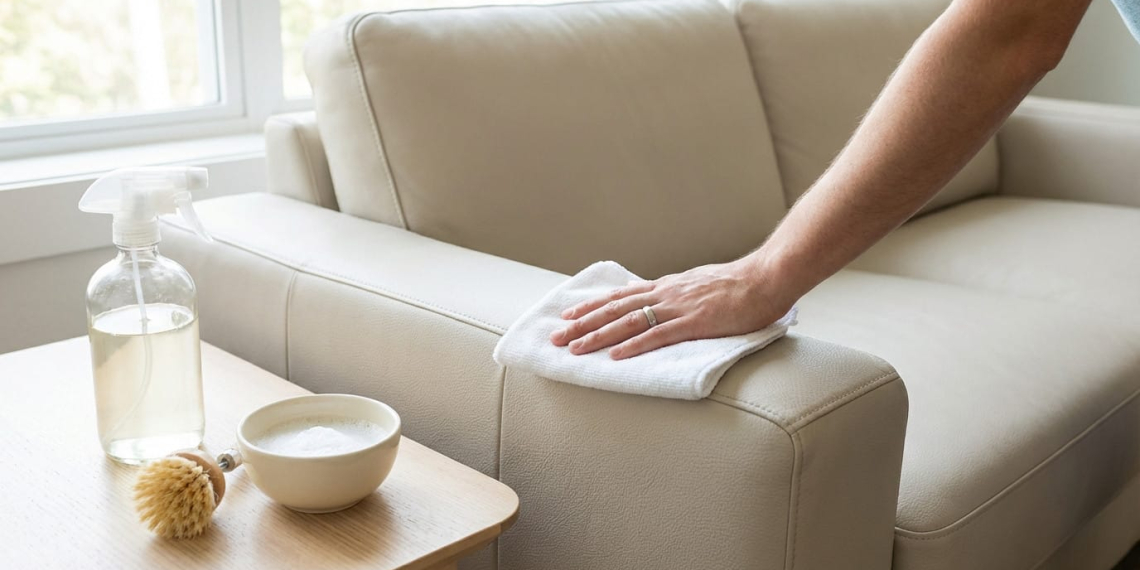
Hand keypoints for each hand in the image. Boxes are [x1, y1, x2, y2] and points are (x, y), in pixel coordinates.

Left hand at [549, 260, 791, 359]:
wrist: (767, 277)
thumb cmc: (743, 284)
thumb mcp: (703, 285)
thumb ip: (682, 296)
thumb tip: (668, 304)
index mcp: (669, 286)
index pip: (622, 296)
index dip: (593, 306)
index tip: (570, 315)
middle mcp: (666, 294)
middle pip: (615, 309)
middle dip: (583, 324)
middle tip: (557, 337)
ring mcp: (678, 308)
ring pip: (628, 322)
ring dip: (598, 336)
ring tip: (574, 348)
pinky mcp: (693, 323)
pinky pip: (657, 336)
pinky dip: (633, 346)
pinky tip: (615, 356)